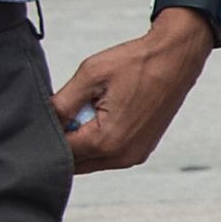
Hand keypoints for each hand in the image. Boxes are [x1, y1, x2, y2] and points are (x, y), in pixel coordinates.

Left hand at [55, 14, 214, 171]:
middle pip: (76, 163)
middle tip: (70, 111)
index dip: (49, 133)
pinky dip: (100, 141)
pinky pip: (109, 155)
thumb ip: (62, 103)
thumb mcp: (90, 75)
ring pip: (92, 161)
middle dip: (66, 141)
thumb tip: (44, 120)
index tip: (51, 114)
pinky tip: (106, 114)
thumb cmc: (137, 62)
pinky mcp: (142, 150)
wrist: (176, 58)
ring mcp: (134, 156)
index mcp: (105, 141)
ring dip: (83, 142)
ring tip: (90, 110)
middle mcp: (121, 156)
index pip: (61, 152)